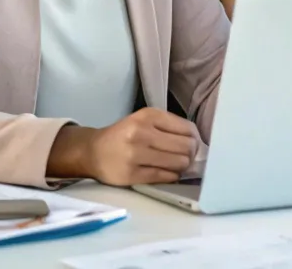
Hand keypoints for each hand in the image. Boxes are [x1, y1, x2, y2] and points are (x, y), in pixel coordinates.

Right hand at [47, 108, 199, 185]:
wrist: (94, 151)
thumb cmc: (124, 134)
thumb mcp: (144, 120)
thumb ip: (169, 126)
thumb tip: (197, 141)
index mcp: (148, 115)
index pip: (187, 128)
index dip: (196, 139)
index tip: (194, 144)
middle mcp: (142, 133)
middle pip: (185, 146)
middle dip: (192, 154)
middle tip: (188, 158)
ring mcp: (136, 154)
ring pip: (177, 163)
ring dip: (183, 166)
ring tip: (178, 166)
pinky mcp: (131, 174)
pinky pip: (164, 177)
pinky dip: (172, 176)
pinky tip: (169, 173)